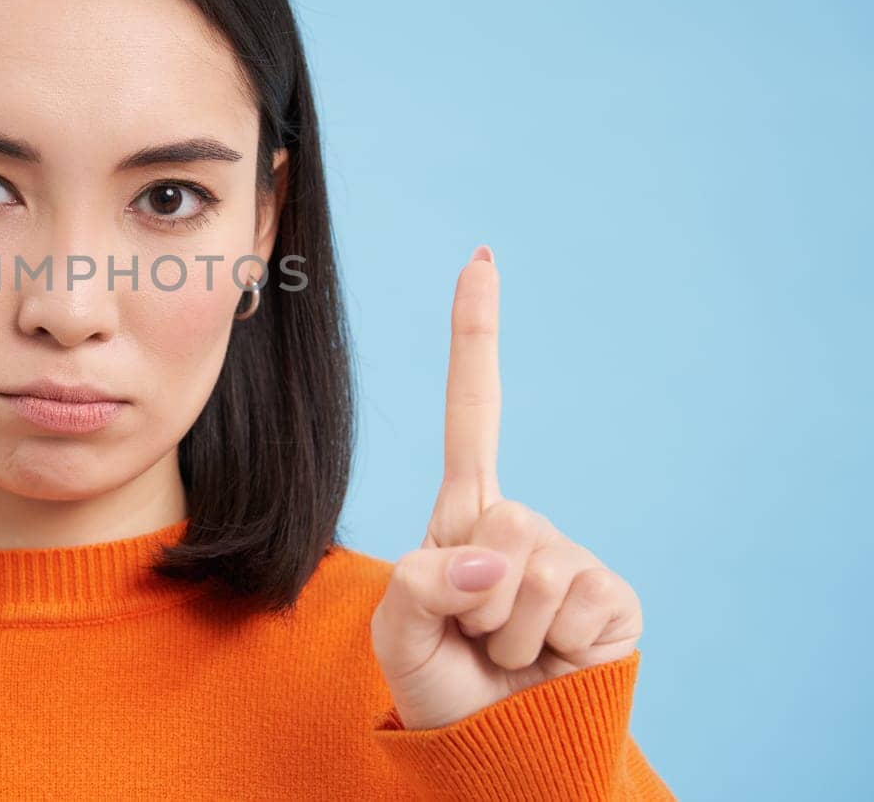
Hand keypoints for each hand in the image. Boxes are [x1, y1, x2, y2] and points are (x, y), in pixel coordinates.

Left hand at [369, 245, 643, 729]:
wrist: (495, 752)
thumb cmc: (442, 687)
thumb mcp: (397, 634)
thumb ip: (418, 587)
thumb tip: (498, 560)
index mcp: (465, 517)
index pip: (472, 413)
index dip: (476, 337)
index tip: (480, 261)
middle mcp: (522, 525)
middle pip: (501, 514)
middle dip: (473, 594)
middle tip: (476, 636)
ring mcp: (571, 557)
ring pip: (533, 565)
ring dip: (506, 630)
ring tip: (506, 656)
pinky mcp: (614, 597)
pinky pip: (578, 600)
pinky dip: (553, 644)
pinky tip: (552, 662)